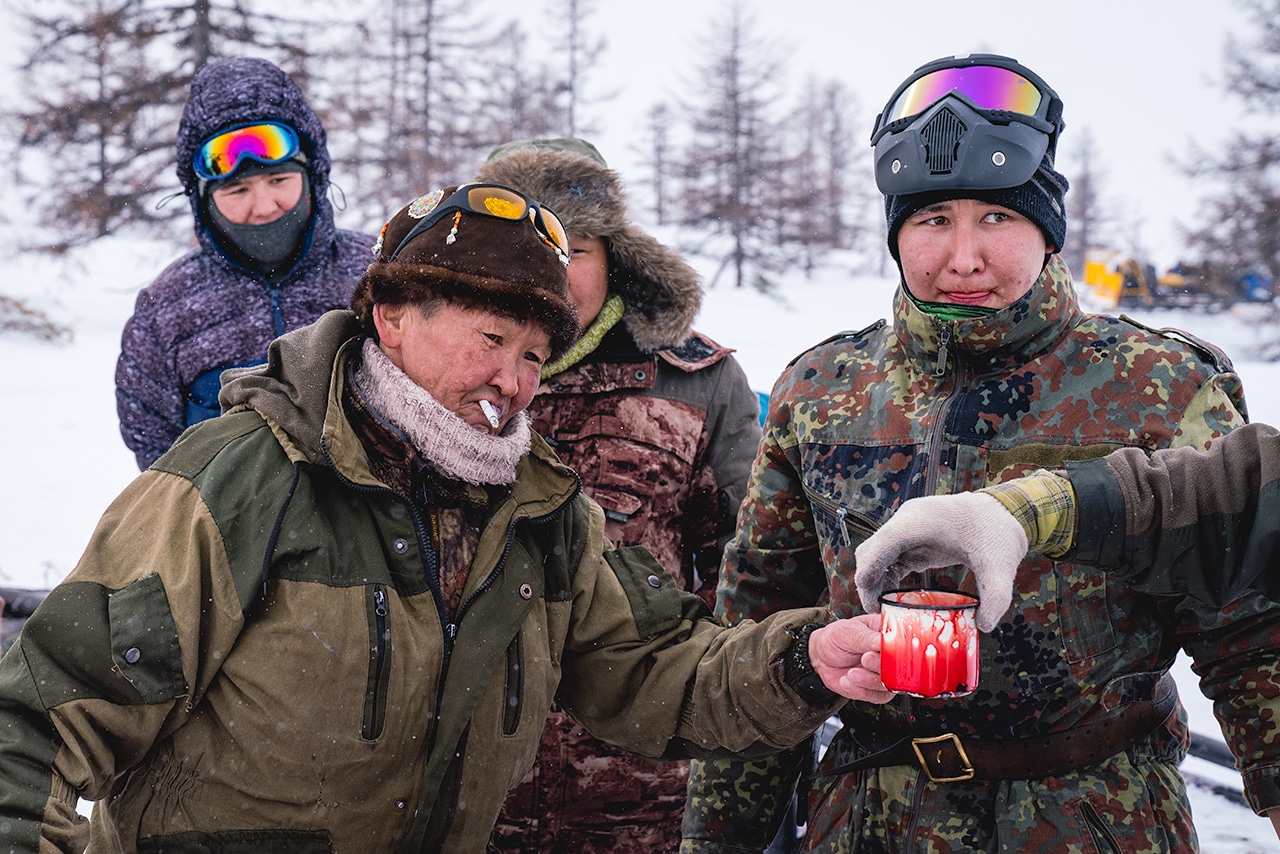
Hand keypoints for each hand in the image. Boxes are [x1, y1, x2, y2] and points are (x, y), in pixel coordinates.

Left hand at [808, 615, 895, 703]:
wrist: (820, 655)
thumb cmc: (837, 637)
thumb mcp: (850, 632)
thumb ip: (870, 639)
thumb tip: (888, 641)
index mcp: (889, 635)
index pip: (906, 645)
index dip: (899, 651)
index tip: (886, 652)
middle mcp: (890, 656)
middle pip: (899, 668)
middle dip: (881, 666)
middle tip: (865, 659)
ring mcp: (883, 673)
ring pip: (889, 685)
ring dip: (869, 680)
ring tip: (852, 673)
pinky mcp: (874, 689)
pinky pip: (876, 696)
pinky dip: (860, 691)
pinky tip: (846, 681)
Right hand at [853, 492, 1027, 631]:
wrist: (1002, 511)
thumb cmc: (998, 531)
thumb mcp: (1000, 566)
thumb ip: (995, 597)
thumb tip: (983, 626)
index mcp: (922, 520)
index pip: (883, 543)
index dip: (870, 568)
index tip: (869, 597)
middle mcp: (908, 520)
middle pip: (872, 549)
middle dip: (868, 581)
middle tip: (877, 612)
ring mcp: (907, 527)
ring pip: (876, 553)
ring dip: (874, 580)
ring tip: (881, 609)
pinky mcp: (912, 537)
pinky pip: (888, 556)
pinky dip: (885, 576)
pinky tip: (892, 597)